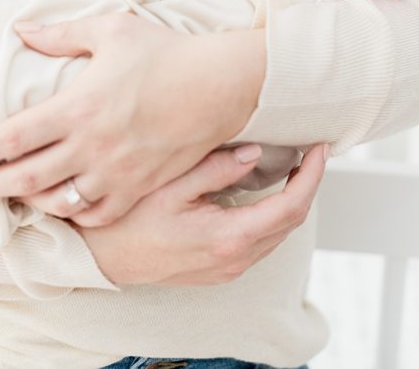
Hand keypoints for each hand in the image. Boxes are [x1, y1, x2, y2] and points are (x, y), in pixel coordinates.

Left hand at [0, 14, 265, 226]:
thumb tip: (21, 30)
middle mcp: (91, 146)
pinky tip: (62, 203)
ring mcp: (116, 172)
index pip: (11, 138)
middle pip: (24, 178)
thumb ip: (60, 35)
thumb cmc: (165, 53)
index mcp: (77, 107)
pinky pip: (97, 212)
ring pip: (58, 201)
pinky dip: (73, 212)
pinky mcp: (139, 186)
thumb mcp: (110, 30)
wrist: (220, 85)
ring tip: (8, 194)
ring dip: (26, 201)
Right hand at [76, 143, 328, 285]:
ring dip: (288, 200)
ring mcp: (227, 268)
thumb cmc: (126, 221)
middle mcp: (234, 258)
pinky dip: (269, 215)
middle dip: (305, 184)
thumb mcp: (168, 184)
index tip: (319, 149)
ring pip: (276, 233)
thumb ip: (216, 168)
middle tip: (308, 151)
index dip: (312, 175)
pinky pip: (259, 241)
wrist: (99, 258)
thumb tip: (255, 152)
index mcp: (228, 236)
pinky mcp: (219, 269)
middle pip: (290, 221)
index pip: (291, 206)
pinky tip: (261, 191)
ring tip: (290, 166)